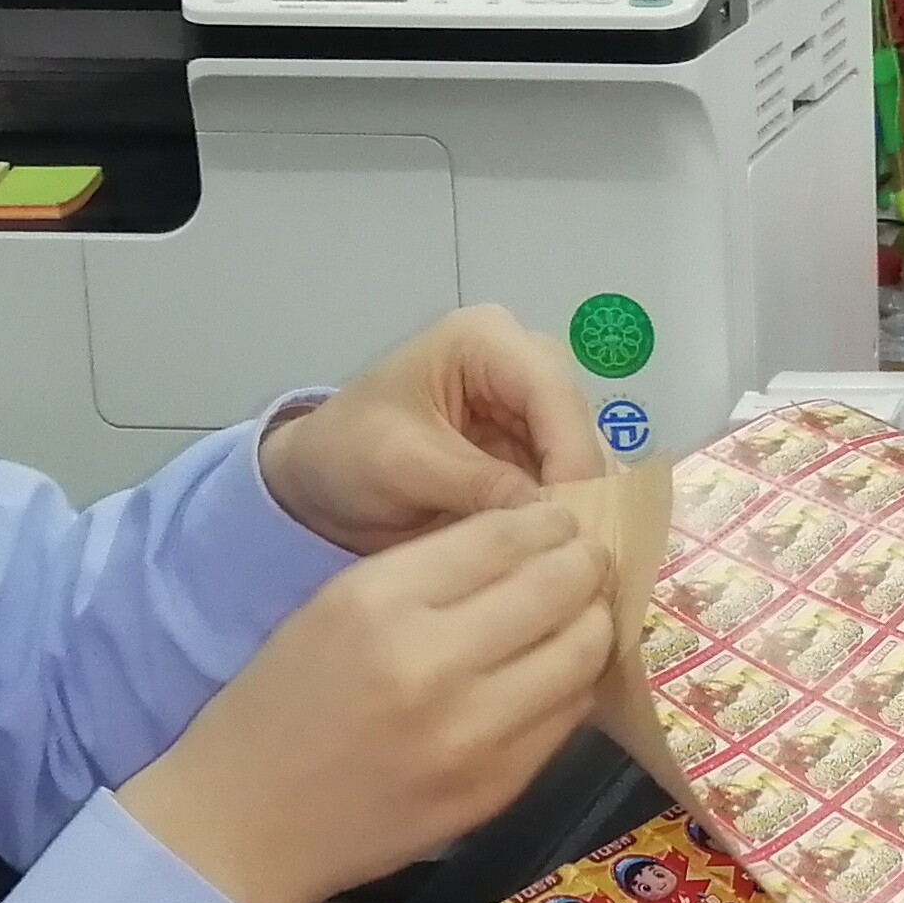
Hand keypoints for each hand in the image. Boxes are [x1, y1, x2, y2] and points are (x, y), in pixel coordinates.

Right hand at [122, 493, 616, 902]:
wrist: (246, 825)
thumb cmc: (281, 705)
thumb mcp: (332, 608)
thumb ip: (429, 572)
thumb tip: (528, 540)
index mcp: (379, 602)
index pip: (504, 536)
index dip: (548, 522)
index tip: (561, 520)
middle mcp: (434, 662)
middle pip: (558, 588)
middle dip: (585, 563)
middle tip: (587, 559)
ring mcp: (475, 734)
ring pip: (582, 653)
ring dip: (592, 623)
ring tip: (581, 613)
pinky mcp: (498, 788)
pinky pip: (568, 717)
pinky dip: (573, 685)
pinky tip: (557, 674)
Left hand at [259, 305, 611, 549]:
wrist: (318, 481)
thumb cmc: (346, 454)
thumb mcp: (404, 464)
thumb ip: (478, 483)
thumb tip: (554, 518)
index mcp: (485, 340)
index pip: (553, 393)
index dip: (571, 457)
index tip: (573, 524)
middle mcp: (522, 362)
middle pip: (579, 423)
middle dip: (584, 487)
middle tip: (583, 553)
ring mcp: (531, 407)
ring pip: (585, 456)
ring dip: (583, 508)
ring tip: (580, 563)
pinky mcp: (534, 449)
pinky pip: (570, 482)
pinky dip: (570, 518)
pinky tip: (567, 556)